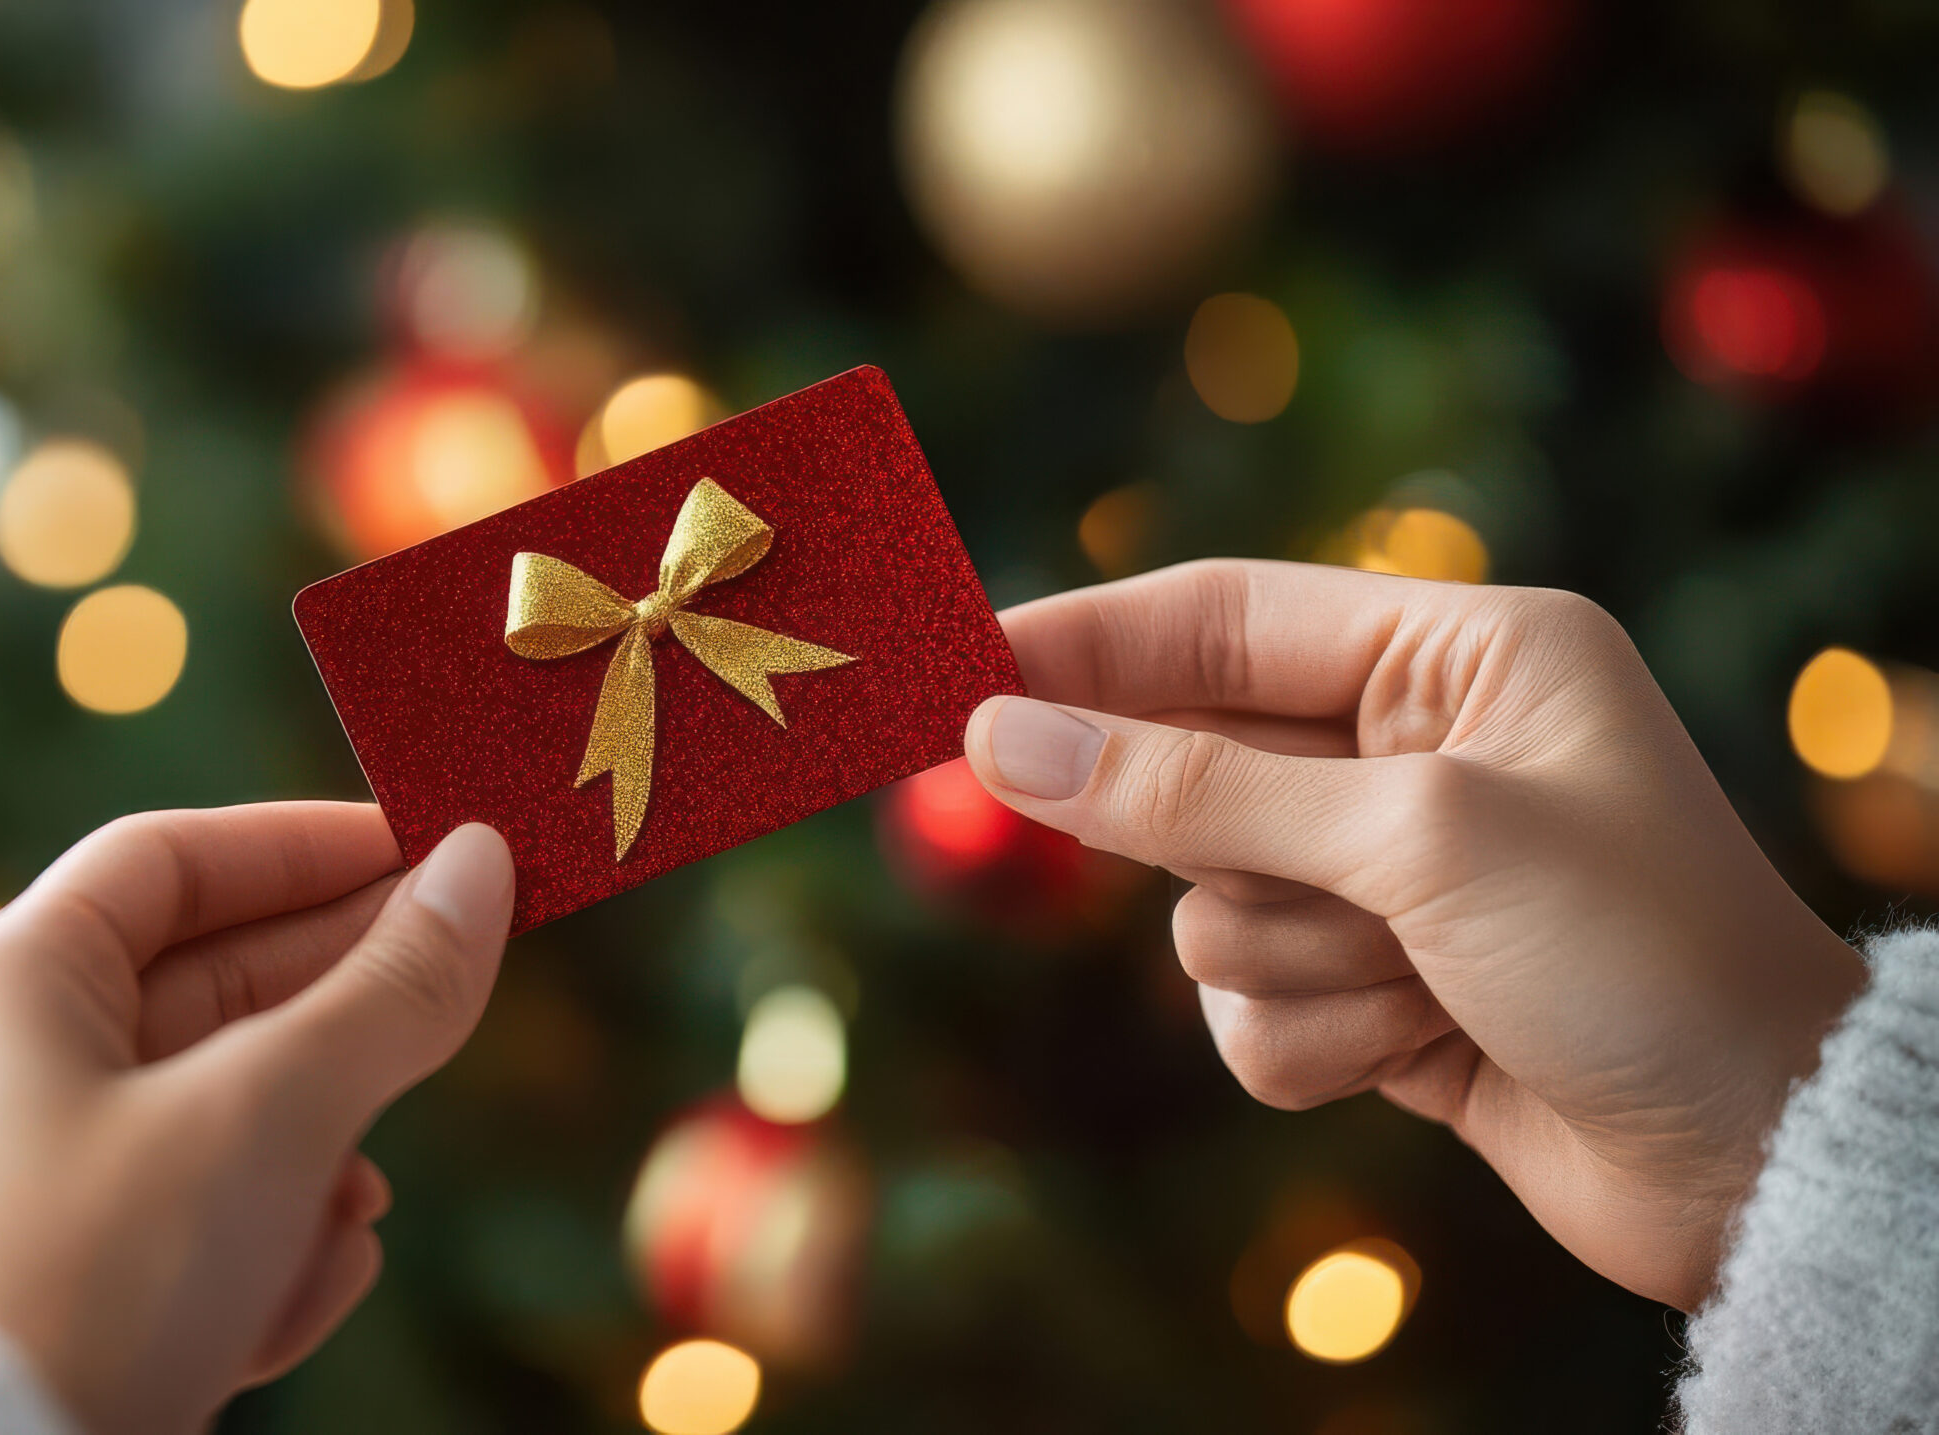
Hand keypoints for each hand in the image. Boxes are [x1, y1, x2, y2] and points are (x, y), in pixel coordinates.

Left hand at [0, 805, 512, 1432]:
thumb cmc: (113, 1280)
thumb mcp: (278, 1115)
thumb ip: (392, 987)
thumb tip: (483, 868)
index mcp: (3, 984)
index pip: (169, 857)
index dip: (306, 843)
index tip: (428, 846)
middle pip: (206, 985)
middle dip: (338, 1016)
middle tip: (455, 989)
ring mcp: (23, 1172)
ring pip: (217, 1108)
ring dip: (313, 1156)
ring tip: (354, 1206)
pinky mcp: (57, 1269)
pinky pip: (190, 1205)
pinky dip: (261, 1237)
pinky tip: (295, 1289)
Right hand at [963, 559, 1862, 1309]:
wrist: (1759, 1160)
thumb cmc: (1634, 955)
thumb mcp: (1417, 841)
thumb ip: (1196, 788)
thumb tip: (1003, 738)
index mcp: (1458, 655)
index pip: (1222, 618)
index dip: (1083, 642)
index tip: (952, 667)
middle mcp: (1417, 753)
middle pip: (1194, 770)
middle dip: (1214, 845)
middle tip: (1202, 862)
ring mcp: (1390, 879)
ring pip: (1205, 908)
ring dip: (1290, 964)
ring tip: (1412, 986)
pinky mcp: (1376, 993)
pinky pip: (1243, 1010)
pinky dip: (1309, 1041)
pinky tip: (1412, 1056)